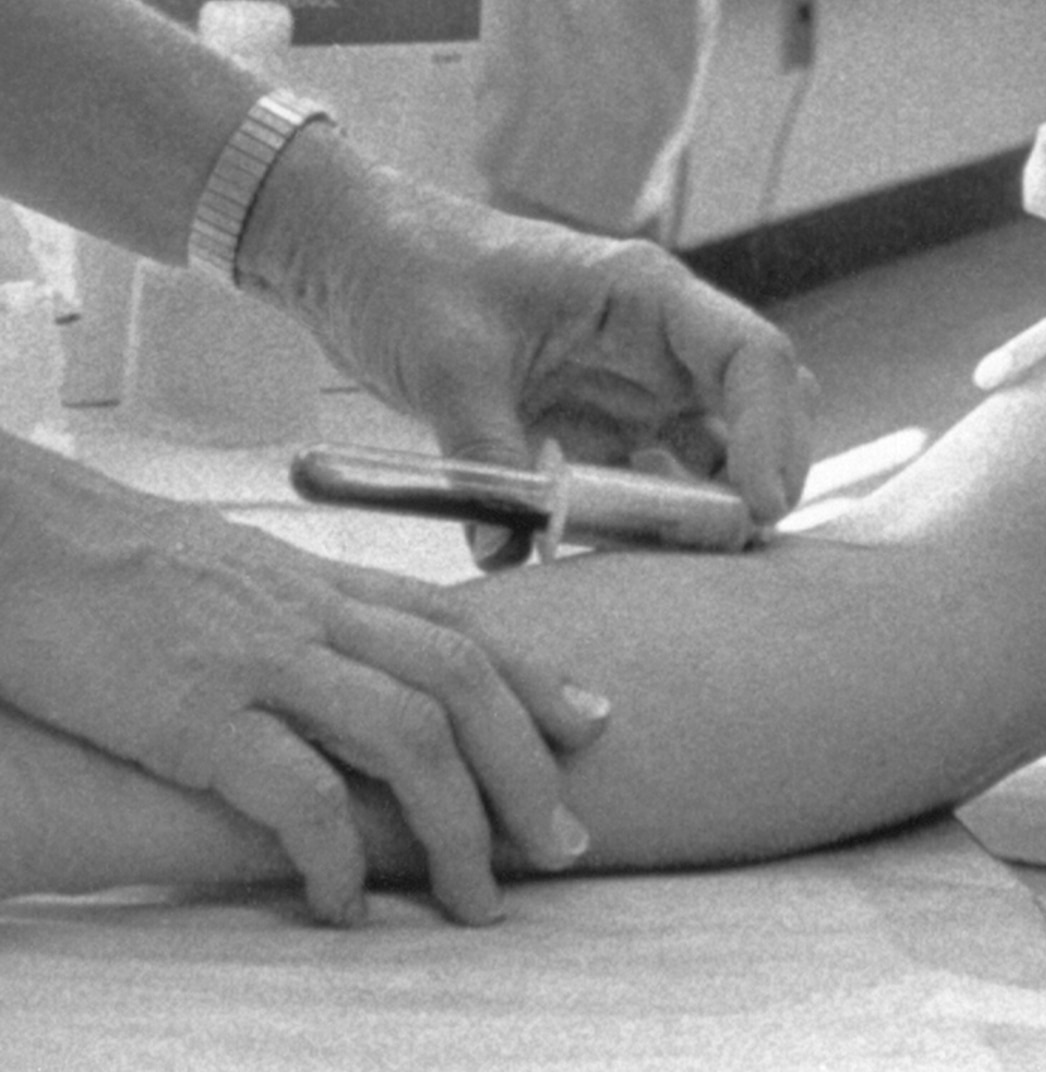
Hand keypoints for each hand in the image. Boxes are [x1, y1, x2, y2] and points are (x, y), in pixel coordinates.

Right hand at [0, 434, 603, 923]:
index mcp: (324, 582)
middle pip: (459, 680)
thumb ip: (302, 613)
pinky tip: (348, 903)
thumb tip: (352, 658)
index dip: (534, 676)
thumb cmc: (121, 567)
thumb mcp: (237, 577)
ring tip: (480, 899)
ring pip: (408, 732)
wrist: (31, 541)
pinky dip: (338, 851)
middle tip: (565, 843)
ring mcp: (262, 660)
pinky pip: (297, 790)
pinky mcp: (199, 715)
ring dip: (460, 824)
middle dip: (527, 765)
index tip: (591, 724)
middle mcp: (314, 613)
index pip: (457, 625)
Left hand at [238, 132, 815, 531]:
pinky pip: (646, 481)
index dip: (771, 431)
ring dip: (711, 508)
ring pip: (712, 450)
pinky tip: (627, 566)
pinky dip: (648, 524)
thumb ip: (483, 454)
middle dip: (765, 474)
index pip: (749, 356)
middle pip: (755, 405)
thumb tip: (506, 551)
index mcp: (644, 294)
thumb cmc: (411, 275)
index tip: (763, 508)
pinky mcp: (593, 426)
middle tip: (741, 552)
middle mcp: (656, 340)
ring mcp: (630, 386)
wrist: (359, 259)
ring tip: (690, 572)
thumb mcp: (447, 362)